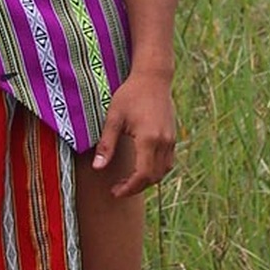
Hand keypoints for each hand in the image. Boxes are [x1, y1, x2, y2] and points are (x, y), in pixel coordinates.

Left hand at [92, 69, 177, 198]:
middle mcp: (163, 142)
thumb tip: (97, 168)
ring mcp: (171, 140)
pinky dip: (155, 170)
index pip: (142, 175)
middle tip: (118, 189)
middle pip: (153, 177)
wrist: (153, 78)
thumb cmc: (130, 95)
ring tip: (128, 181)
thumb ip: (106, 144)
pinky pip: (167, 162)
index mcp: (149, 139)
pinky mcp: (173, 137)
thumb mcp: (114, 118)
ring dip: (146, 181)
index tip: (115, 192)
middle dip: (135, 188)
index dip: (128, 188)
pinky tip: (141, 167)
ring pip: (162, 171)